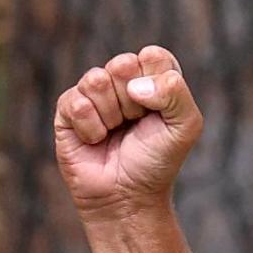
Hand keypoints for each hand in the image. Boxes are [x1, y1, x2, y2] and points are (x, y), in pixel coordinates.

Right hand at [52, 45, 203, 218]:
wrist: (128, 197)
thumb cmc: (158, 160)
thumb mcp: (186, 125)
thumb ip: (175, 92)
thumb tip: (135, 85)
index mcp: (151, 76)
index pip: (152, 55)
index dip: (157, 85)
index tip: (159, 113)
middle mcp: (120, 80)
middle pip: (122, 63)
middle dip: (133, 101)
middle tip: (135, 124)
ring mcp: (92, 94)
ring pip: (96, 80)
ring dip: (111, 115)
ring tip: (115, 132)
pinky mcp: (66, 111)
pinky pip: (76, 102)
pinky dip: (91, 128)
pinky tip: (95, 141)